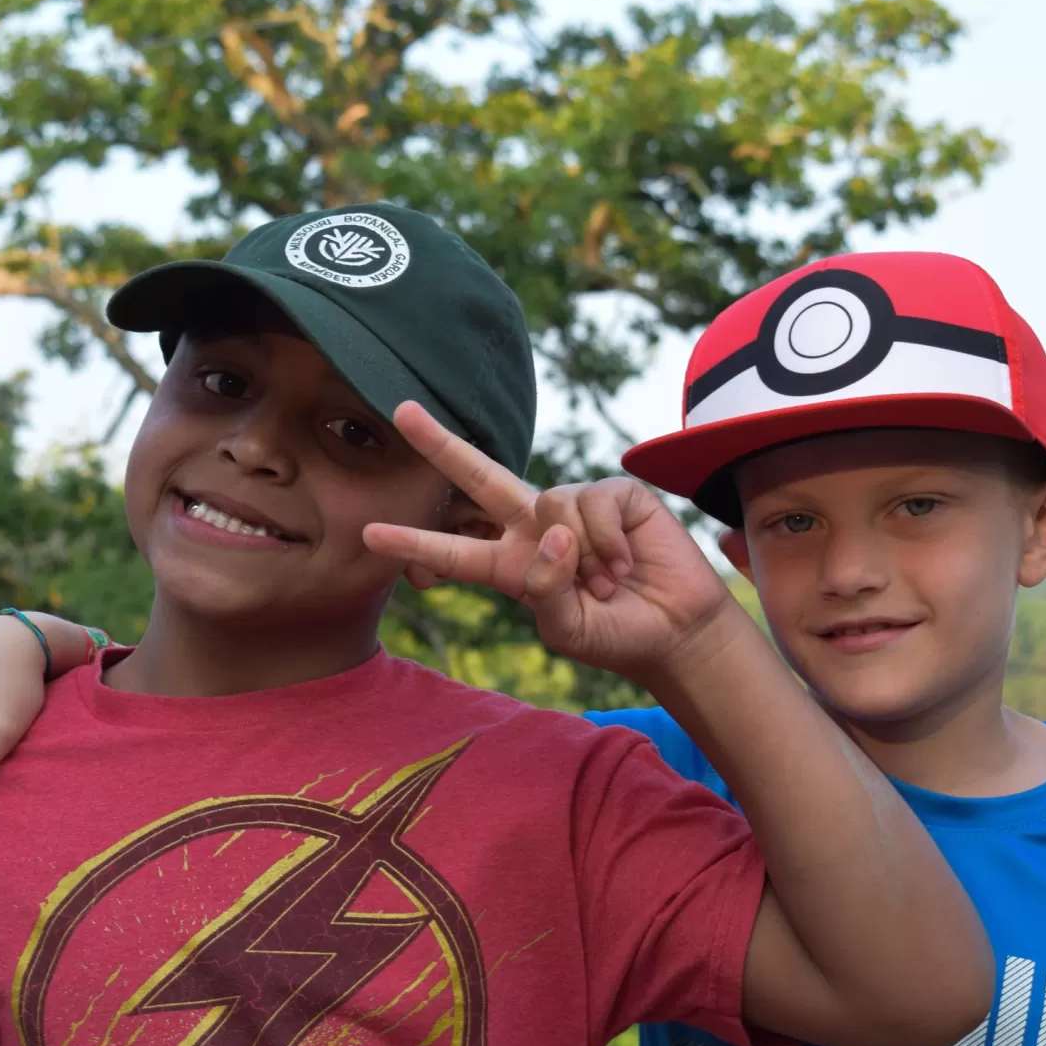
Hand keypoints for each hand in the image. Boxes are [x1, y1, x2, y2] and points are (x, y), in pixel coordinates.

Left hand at [362, 403, 736, 683]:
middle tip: (401, 410)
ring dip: (582, 555)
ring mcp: (575, 506)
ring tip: (606, 583)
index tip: (369, 533)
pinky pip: (594, 504)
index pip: (455, 550)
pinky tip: (628, 563)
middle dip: (441, 444)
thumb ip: (544, 587)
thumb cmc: (614, 634)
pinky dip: (609, 542)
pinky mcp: (615, 493)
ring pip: (551, 504)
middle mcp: (536, 527)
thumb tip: (555, 531)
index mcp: (512, 565)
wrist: (676, 630)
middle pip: (481, 477)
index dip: (415, 541)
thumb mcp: (565, 628)